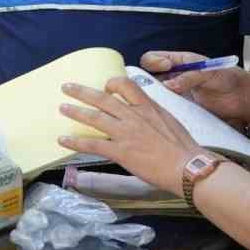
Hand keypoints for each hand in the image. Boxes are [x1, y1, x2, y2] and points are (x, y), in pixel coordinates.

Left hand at [57, 74, 198, 195]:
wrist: (186, 166)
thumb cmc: (183, 147)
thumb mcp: (169, 120)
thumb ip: (153, 114)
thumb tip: (146, 114)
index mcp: (147, 107)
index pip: (126, 85)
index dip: (112, 83)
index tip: (105, 87)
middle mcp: (133, 116)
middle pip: (103, 98)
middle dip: (82, 92)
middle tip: (67, 87)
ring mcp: (125, 133)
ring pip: (94, 117)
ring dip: (75, 112)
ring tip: (62, 108)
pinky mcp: (120, 151)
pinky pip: (92, 144)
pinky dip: (75, 142)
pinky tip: (63, 140)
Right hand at [140, 50, 249, 125]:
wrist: (242, 96)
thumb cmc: (227, 77)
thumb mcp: (208, 72)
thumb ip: (188, 77)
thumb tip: (169, 85)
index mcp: (178, 61)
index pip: (153, 58)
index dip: (153, 62)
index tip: (165, 66)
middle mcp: (173, 76)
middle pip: (148, 77)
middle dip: (147, 82)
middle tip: (159, 87)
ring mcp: (175, 93)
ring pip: (155, 94)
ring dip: (155, 97)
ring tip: (163, 100)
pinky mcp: (181, 108)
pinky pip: (167, 108)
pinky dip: (165, 110)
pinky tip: (170, 111)